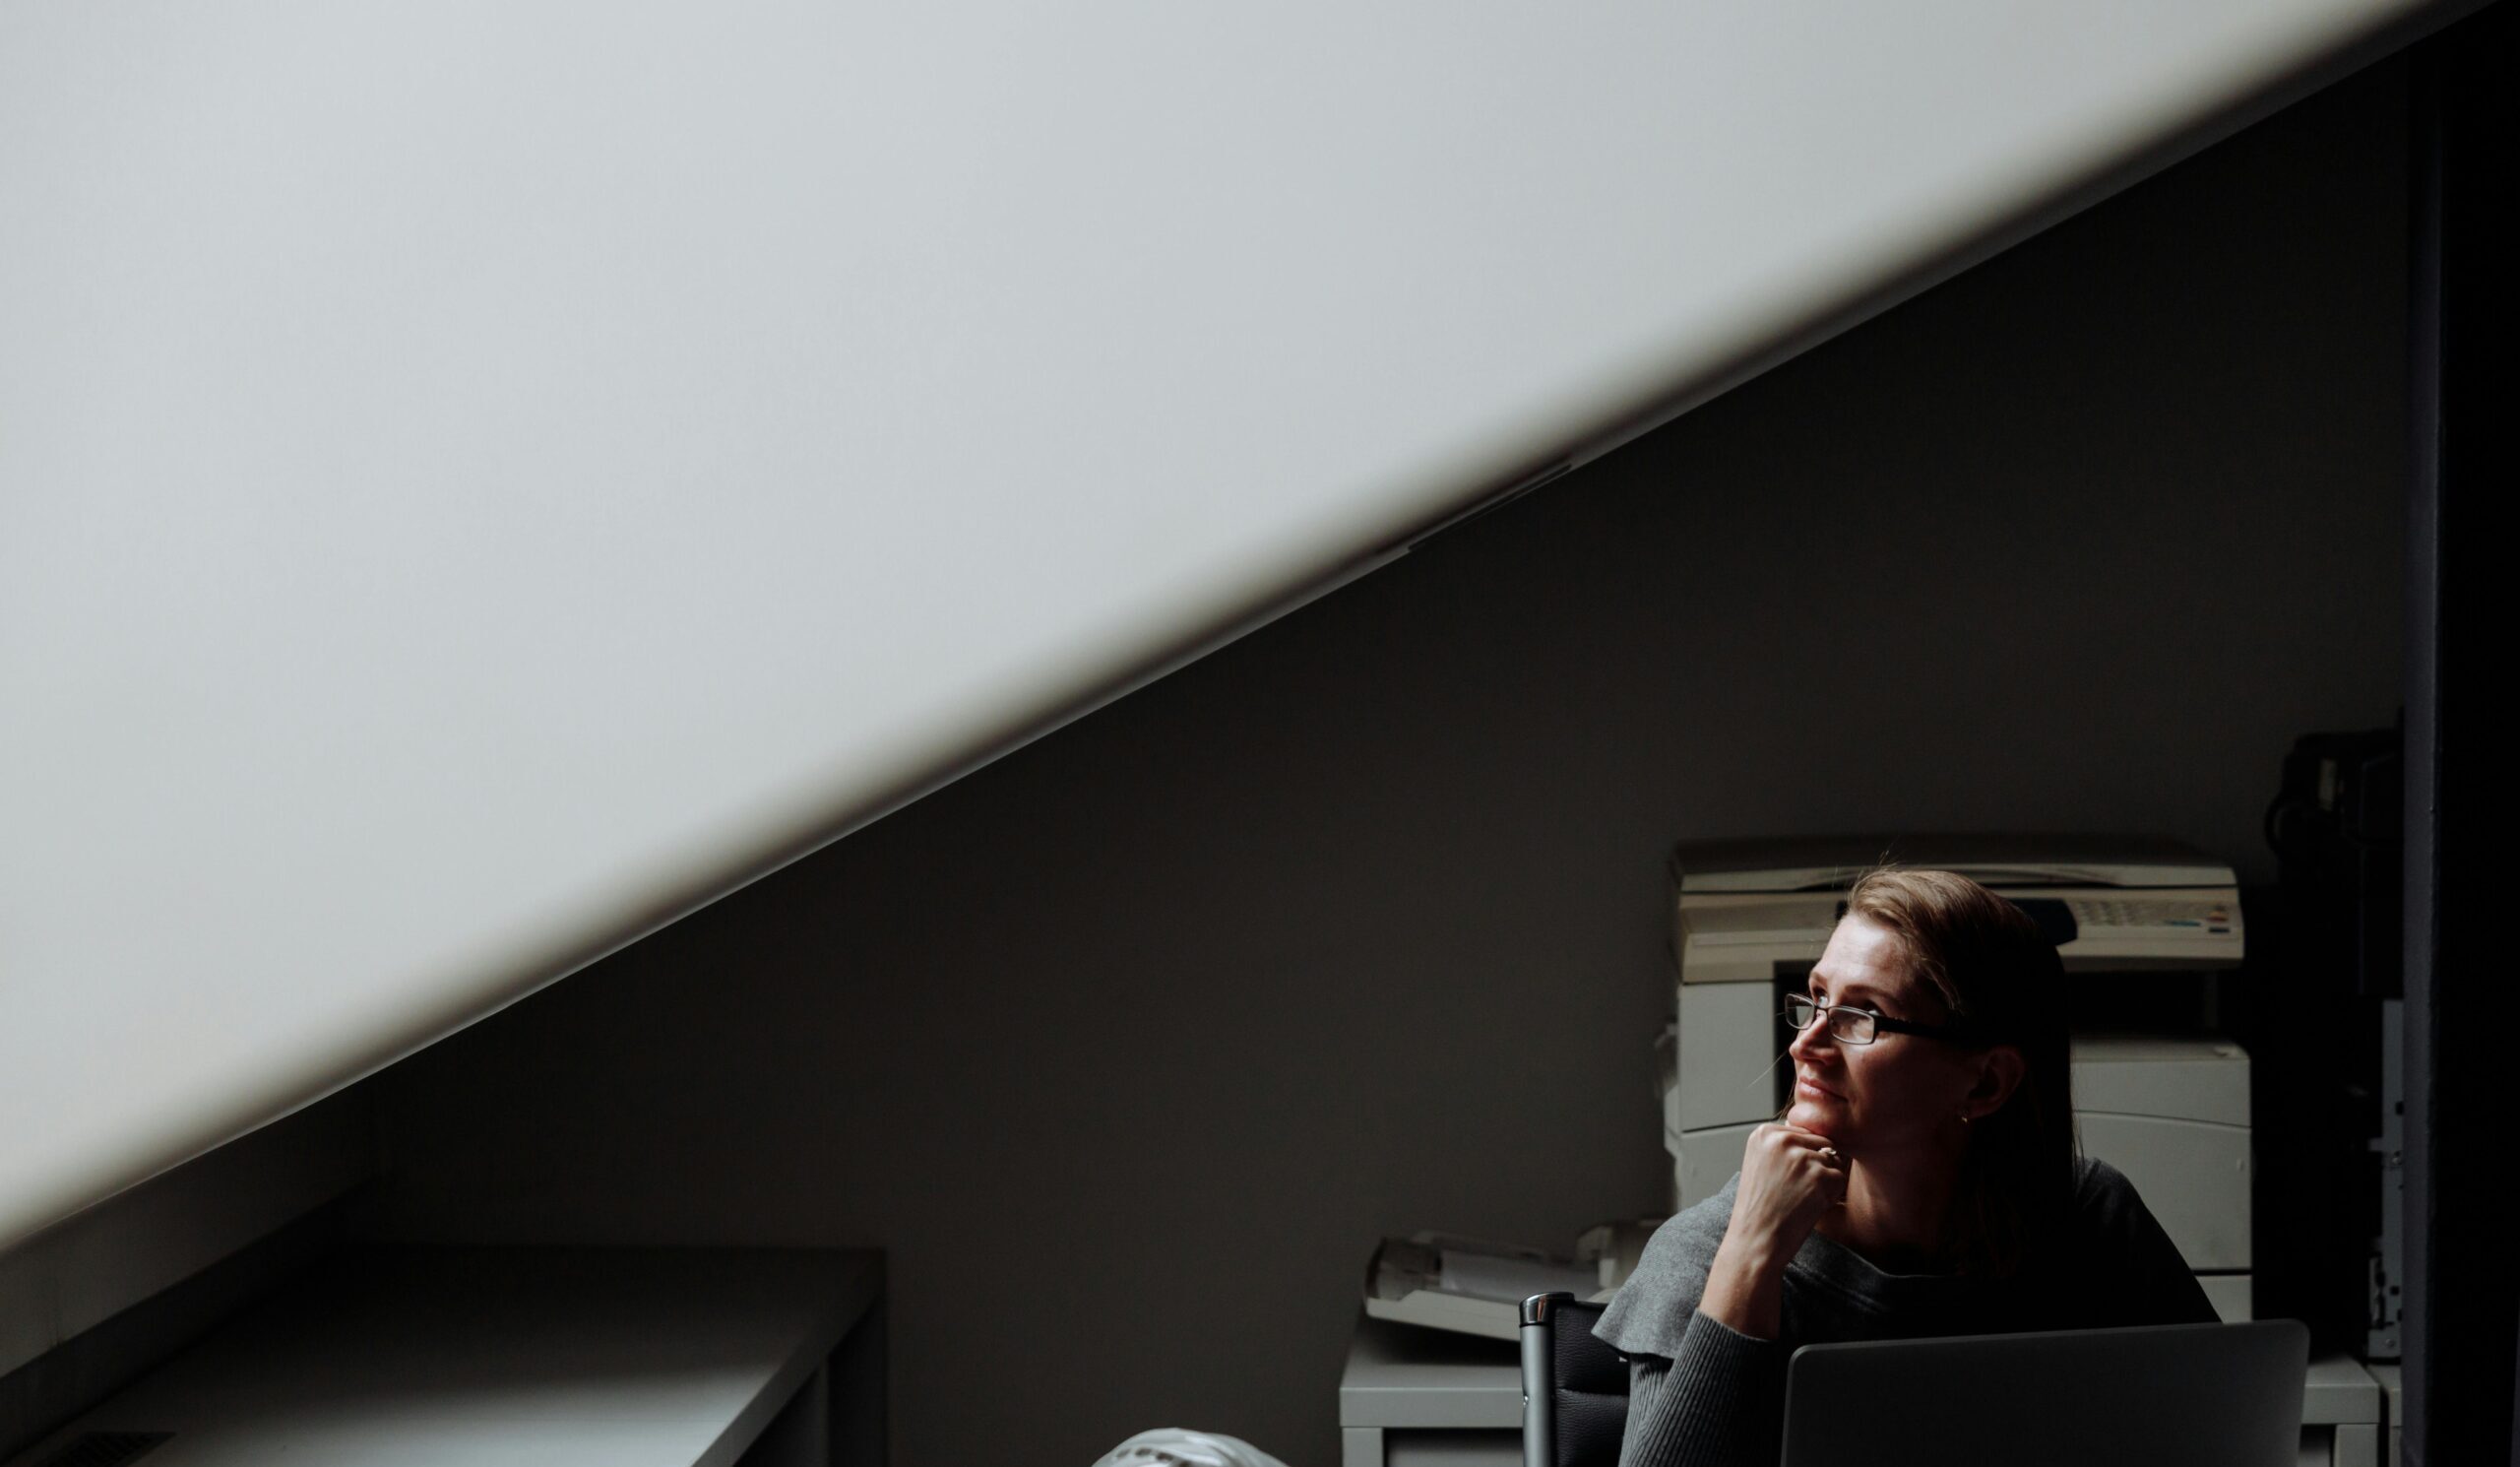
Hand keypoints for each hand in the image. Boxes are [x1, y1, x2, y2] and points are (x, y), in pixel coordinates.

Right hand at [1728, 1122, 1848, 1257]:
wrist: (1754, 1241)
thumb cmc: (1760, 1208)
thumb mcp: (1762, 1164)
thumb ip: (1786, 1145)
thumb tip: (1823, 1138)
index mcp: (1764, 1133)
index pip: (1804, 1134)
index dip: (1800, 1160)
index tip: (1780, 1179)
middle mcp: (1782, 1139)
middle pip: (1821, 1144)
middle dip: (1815, 1168)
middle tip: (1792, 1190)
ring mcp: (1801, 1157)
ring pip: (1832, 1162)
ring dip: (1823, 1183)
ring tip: (1798, 1199)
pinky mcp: (1819, 1177)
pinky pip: (1839, 1180)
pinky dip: (1830, 1196)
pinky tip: (1808, 1207)